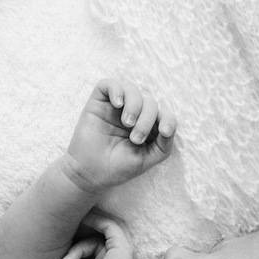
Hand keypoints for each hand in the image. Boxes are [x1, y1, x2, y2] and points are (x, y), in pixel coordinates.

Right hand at [65, 78, 176, 192]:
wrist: (90, 174)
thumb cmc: (118, 168)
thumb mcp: (146, 159)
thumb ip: (163, 145)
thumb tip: (168, 127)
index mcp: (147, 127)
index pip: (164, 114)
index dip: (168, 119)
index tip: (164, 131)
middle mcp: (133, 114)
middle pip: (150, 102)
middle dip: (147, 118)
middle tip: (136, 138)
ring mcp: (115, 107)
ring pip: (132, 90)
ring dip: (135, 105)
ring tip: (127, 123)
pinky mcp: (98, 102)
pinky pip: (109, 84)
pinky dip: (117, 90)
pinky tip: (117, 104)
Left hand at [69, 212, 133, 258]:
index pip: (93, 252)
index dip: (77, 253)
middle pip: (96, 242)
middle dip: (80, 243)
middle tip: (65, 245)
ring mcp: (123, 251)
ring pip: (99, 235)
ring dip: (84, 235)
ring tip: (70, 239)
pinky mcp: (122, 245)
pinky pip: (109, 225)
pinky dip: (95, 220)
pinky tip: (82, 220)